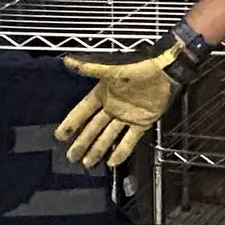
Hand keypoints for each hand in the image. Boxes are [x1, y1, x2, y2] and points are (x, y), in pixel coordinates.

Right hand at [56, 46, 179, 166]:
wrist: (165, 71)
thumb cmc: (137, 68)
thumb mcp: (111, 69)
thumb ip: (90, 68)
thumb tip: (67, 60)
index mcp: (103, 94)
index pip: (83, 111)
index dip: (72, 123)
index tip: (60, 136)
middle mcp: (112, 107)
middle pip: (94, 128)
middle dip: (82, 142)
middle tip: (71, 158)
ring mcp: (127, 116)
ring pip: (109, 136)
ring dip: (98, 149)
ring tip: (87, 163)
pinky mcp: (142, 122)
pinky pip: (129, 139)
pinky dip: (122, 151)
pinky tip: (112, 163)